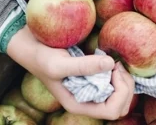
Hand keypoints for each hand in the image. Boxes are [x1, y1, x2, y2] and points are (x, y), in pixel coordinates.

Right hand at [6, 26, 135, 119]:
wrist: (30, 44)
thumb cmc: (41, 58)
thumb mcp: (59, 64)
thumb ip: (84, 66)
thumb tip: (111, 64)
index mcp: (79, 104)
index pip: (112, 111)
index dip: (120, 93)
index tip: (112, 70)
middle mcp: (87, 99)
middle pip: (121, 104)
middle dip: (126, 86)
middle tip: (116, 64)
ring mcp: (91, 88)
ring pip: (121, 94)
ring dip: (124, 78)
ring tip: (114, 62)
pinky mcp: (92, 75)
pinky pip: (115, 81)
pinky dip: (118, 72)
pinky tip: (110, 59)